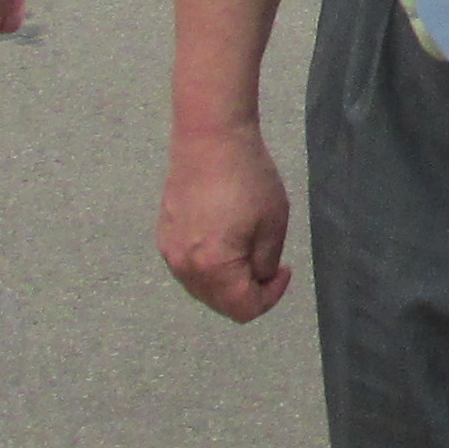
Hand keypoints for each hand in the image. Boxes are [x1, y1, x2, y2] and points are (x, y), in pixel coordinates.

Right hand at [160, 120, 296, 321]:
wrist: (210, 138)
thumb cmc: (247, 178)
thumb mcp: (272, 225)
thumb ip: (264, 263)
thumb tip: (257, 278)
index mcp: (213, 267)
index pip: (243, 309)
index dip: (270, 297)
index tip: (284, 270)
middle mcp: (184, 266)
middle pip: (219, 303)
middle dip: (248, 291)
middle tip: (268, 264)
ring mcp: (170, 251)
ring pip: (202, 287)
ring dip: (227, 281)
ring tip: (247, 250)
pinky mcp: (164, 235)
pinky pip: (189, 266)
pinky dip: (209, 266)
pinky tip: (224, 239)